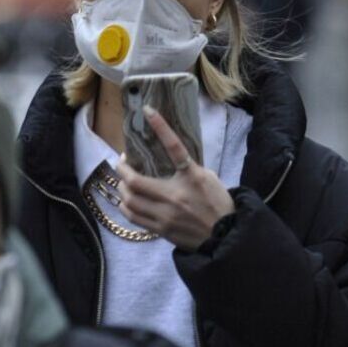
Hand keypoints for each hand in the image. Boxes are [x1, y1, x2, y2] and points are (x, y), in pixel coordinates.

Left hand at [115, 106, 235, 250]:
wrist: (225, 235)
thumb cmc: (219, 204)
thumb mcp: (209, 178)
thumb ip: (188, 169)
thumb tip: (170, 159)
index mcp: (191, 177)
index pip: (174, 146)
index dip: (160, 126)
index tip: (148, 111)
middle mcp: (175, 195)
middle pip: (135, 181)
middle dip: (122, 169)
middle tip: (122, 162)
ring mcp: (165, 215)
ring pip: (130, 200)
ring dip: (122, 188)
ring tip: (123, 182)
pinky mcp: (160, 229)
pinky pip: (134, 217)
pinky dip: (126, 206)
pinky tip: (127, 200)